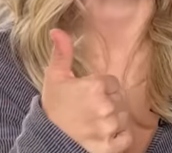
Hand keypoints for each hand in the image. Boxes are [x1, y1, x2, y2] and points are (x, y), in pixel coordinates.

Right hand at [41, 28, 132, 152]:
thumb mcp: (54, 79)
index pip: (113, 83)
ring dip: (113, 122)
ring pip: (123, 118)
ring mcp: (108, 127)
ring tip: (93, 124)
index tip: (87, 97)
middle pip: (120, 100)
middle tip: (89, 112)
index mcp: (94, 86)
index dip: (101, 89)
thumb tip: (57, 30)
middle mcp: (104, 106)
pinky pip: (125, 138)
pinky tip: (102, 137)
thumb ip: (61, 54)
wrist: (46, 141)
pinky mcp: (109, 146)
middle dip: (108, 104)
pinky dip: (118, 139)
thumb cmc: (53, 109)